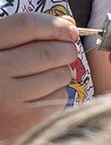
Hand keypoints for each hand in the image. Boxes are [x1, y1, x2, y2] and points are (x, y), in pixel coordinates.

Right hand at [0, 11, 80, 140]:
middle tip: (68, 51)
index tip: (69, 29)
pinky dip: (58, 92)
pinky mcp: (24, 120)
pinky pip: (59, 98)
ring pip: (59, 75)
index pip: (26, 25)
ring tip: (52, 73)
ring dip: (63, 71)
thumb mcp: (2, 48)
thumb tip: (68, 25)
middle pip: (47, 52)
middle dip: (67, 49)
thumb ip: (27, 33)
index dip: (54, 25)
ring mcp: (9, 97)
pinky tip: (43, 93)